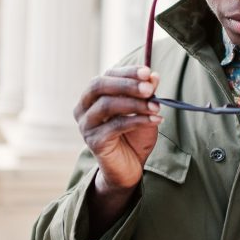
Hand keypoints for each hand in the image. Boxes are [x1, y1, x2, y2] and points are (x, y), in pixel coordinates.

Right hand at [73, 65, 161, 192]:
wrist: (130, 167)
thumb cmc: (134, 136)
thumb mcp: (144, 110)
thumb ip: (146, 94)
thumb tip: (153, 76)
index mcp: (93, 96)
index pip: (107, 75)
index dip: (127, 72)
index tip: (147, 72)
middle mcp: (83, 108)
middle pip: (99, 86)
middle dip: (126, 84)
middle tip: (149, 88)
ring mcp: (86, 125)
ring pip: (107, 105)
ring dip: (135, 104)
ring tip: (156, 107)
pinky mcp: (93, 142)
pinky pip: (115, 126)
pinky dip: (137, 120)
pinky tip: (155, 119)